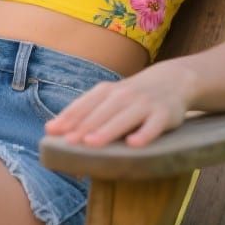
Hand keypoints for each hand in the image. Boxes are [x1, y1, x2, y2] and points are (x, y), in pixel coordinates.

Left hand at [44, 63, 195, 147]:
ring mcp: (144, 104)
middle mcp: (123, 95)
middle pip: (101, 112)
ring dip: (107, 130)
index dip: (68, 117)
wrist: (172, 81)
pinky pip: (153, 126)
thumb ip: (85, 112)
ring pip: (124, 118)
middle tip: (68, 142)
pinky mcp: (164, 114)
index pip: (84, 105)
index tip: (52, 131)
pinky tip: (134, 144)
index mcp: (106, 92)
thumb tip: (51, 128)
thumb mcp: (109, 98)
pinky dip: (144, 134)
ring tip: (91, 143)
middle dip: (84, 126)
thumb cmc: (131, 96)